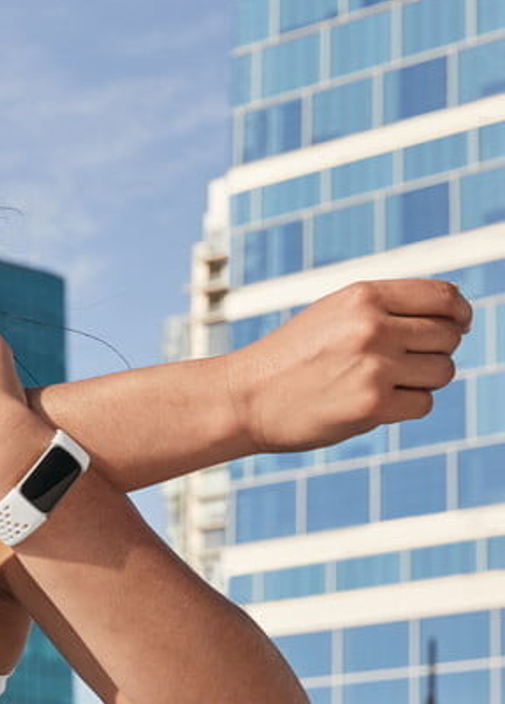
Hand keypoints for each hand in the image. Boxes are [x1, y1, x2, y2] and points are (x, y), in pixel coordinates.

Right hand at [225, 279, 471, 451]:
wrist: (244, 397)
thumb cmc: (289, 358)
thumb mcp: (332, 314)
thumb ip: (386, 308)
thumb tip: (456, 314)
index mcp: (362, 296)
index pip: (443, 296)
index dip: (459, 313)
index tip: (457, 324)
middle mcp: (372, 326)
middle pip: (448, 337)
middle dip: (433, 351)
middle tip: (399, 362)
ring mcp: (374, 366)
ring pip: (442, 372)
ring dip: (420, 381)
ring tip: (379, 383)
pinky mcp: (373, 405)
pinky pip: (423, 404)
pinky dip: (405, 406)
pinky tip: (371, 403)